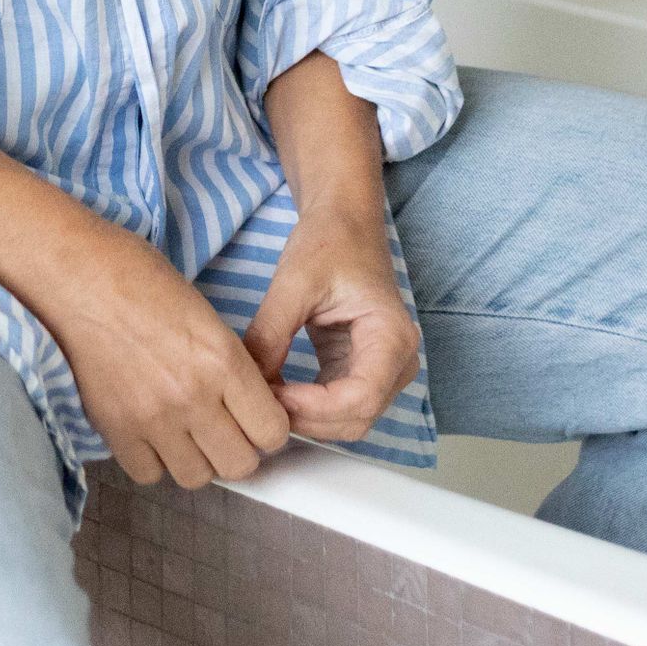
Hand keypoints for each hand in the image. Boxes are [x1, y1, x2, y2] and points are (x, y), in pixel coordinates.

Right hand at [0, 113, 289, 489]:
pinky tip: (152, 431)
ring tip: (187, 431)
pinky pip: (149, 474)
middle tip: (225, 427)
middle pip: (241, 464)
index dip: (269, 427)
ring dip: (197, 459)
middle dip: (239, 448)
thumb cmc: (136, 276)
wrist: (74, 274)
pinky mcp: (115, 428)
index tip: (257, 417)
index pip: (272, 431)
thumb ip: (230, 363)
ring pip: (197, 478)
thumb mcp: (204, 312)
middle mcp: (193, 396)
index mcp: (222, 359)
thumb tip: (247, 403)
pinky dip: (154, 460)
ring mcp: (152, 418)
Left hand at [240, 193, 418, 442]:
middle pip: (357, 419)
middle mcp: (397, 363)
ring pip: (347, 421)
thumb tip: (249, 383)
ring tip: (264, 396)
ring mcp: (382, 372)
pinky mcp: (359, 372)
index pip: (362, 398)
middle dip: (307, 419)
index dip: (316, 409)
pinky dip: (307, 408)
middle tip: (260, 401)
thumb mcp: (293, 282)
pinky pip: (337, 407)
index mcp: (391, 337)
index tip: (274, 396)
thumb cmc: (328, 243)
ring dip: (306, 419)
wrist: (343, 224)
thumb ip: (271, 333)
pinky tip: (276, 392)